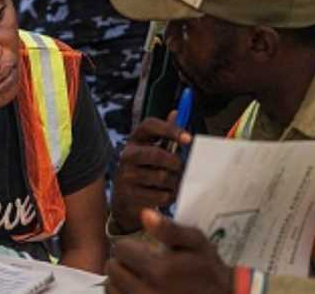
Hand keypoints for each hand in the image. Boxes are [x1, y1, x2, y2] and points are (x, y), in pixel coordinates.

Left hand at [106, 209, 231, 293]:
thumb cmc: (206, 268)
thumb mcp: (195, 242)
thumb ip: (169, 229)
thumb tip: (144, 213)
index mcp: (159, 270)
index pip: (120, 249)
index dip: (129, 245)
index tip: (142, 249)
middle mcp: (146, 292)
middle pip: (112, 269)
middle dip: (122, 261)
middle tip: (138, 262)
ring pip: (111, 288)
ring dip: (119, 279)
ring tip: (136, 276)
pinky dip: (122, 293)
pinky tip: (136, 289)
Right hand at [110, 115, 190, 234]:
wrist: (126, 201)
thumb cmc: (145, 171)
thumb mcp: (153, 150)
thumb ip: (166, 133)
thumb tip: (176, 112)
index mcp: (136, 139)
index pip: (150, 125)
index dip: (170, 129)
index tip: (189, 138)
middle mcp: (127, 155)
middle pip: (156, 153)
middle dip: (175, 162)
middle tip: (182, 168)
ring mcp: (125, 175)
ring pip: (161, 177)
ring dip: (174, 182)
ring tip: (174, 183)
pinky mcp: (128, 195)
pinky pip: (159, 195)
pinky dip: (169, 197)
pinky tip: (167, 195)